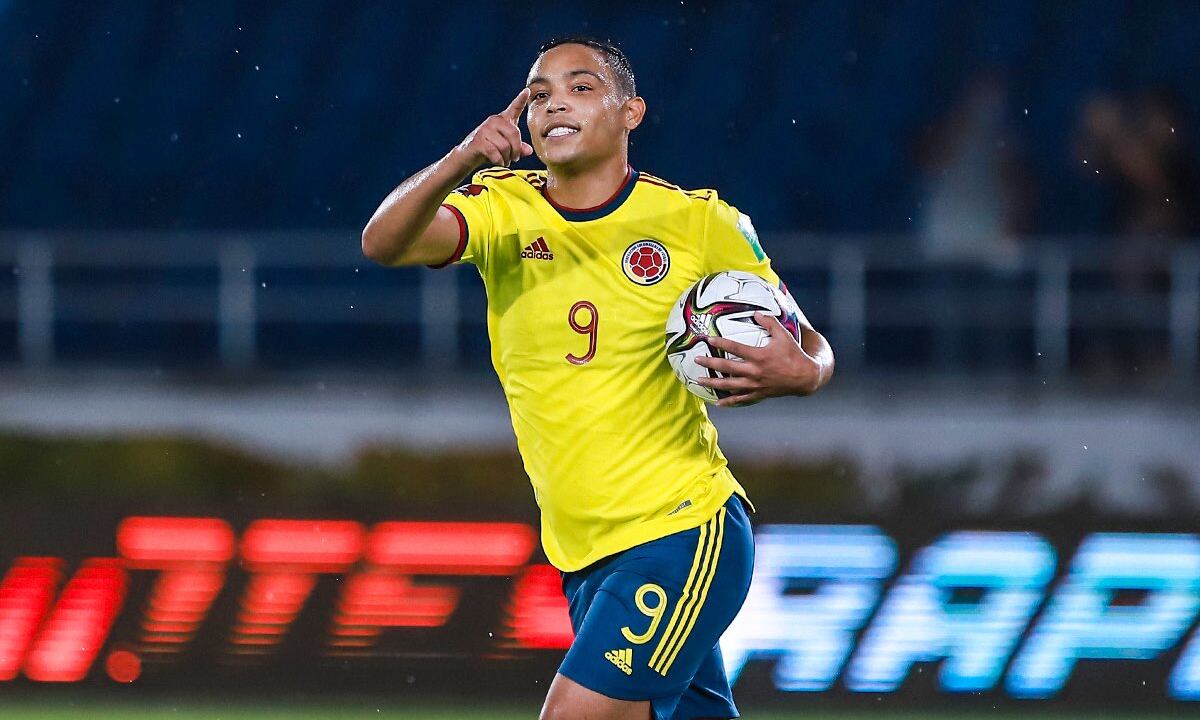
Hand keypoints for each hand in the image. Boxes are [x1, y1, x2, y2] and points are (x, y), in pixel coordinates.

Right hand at [454, 88, 533, 169]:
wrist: (467, 155)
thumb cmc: (489, 149)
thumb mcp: (506, 148)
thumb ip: (518, 148)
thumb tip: (529, 151)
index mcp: (502, 120)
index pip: (514, 108)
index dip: (521, 100)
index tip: (527, 91)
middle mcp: (494, 121)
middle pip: (514, 134)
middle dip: (516, 150)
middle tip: (514, 158)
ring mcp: (485, 129)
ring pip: (505, 146)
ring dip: (507, 158)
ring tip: (504, 161)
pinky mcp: (478, 140)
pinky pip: (495, 153)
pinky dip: (499, 161)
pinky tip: (498, 162)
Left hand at [694, 312, 829, 406]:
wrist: (805, 377)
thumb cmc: (794, 354)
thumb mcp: (784, 335)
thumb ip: (769, 322)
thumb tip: (756, 313)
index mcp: (758, 356)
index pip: (734, 348)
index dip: (720, 343)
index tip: (707, 339)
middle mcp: (754, 371)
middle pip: (726, 367)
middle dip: (710, 363)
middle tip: (696, 360)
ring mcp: (755, 384)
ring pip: (729, 385)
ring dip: (713, 383)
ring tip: (699, 381)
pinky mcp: (758, 394)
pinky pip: (741, 399)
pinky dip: (729, 401)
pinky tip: (718, 403)